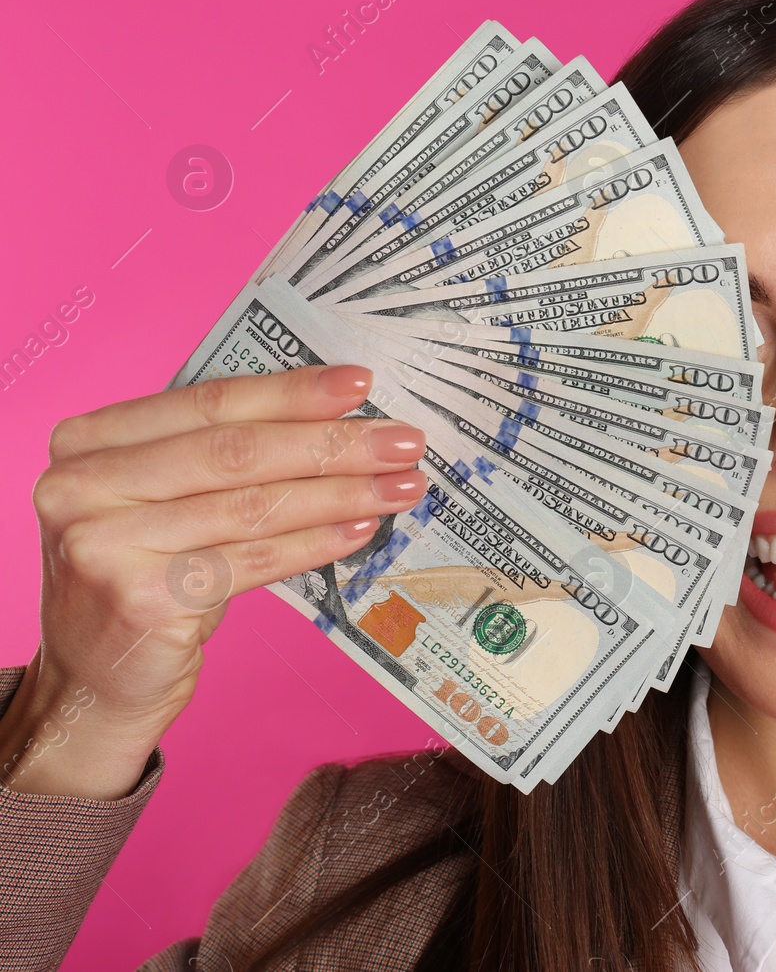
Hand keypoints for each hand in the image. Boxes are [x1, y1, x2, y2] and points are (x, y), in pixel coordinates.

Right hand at [0, 365, 426, 798]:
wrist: (93, 681)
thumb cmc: (146, 575)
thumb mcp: (160, 501)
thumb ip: (218, 456)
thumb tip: (337, 419)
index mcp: (88, 442)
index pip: (209, 403)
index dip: (291, 391)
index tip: (359, 384)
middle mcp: (82, 486)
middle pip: (235, 451)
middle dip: (332, 444)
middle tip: (403, 442)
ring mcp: (106, 545)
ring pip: (252, 507)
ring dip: (340, 494)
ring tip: (400, 487)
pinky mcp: (142, 599)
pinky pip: (252, 561)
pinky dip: (315, 544)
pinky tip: (361, 531)